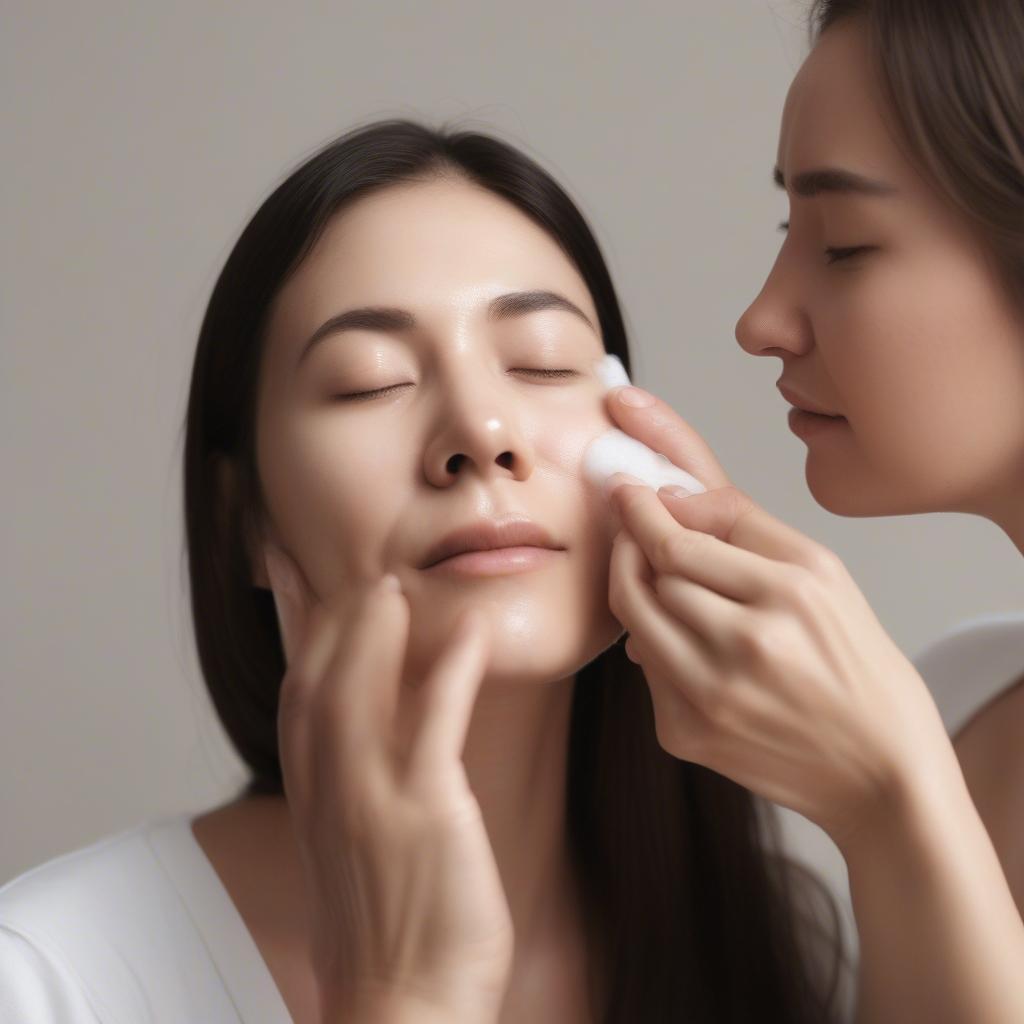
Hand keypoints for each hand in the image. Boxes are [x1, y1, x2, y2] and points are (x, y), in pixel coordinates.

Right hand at [263, 545, 513, 1021]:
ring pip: (356, 691)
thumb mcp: (354, 853)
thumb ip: (351, 790)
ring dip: (373, 630)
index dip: (293, 634)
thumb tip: (363, 750)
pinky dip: (447, 671)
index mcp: (314, 798)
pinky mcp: (424, 813)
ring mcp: (371, 799)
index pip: (294, 695)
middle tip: (343, 566)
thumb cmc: (390, 934)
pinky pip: (432, 724)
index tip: (294, 583)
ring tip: (394, 582)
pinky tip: (468, 632)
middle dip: (324, 617)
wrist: (404, 1010)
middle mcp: (329, 790)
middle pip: (314, 681)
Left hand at [604, 390, 960, 852]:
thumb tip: (669, 498)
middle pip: (647, 580)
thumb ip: (745, 524)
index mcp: (790, 595)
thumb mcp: (826, 574)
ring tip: (650, 575)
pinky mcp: (686, 734)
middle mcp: (748, 646)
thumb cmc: (857, 664)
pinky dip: (654, 645)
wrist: (881, 774)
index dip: (639, 511)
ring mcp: (711, 696)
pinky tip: (683, 639)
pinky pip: (645, 668)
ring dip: (634, 590)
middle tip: (630, 529)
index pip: (677, 543)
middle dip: (630, 546)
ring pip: (635, 620)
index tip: (625, 490)